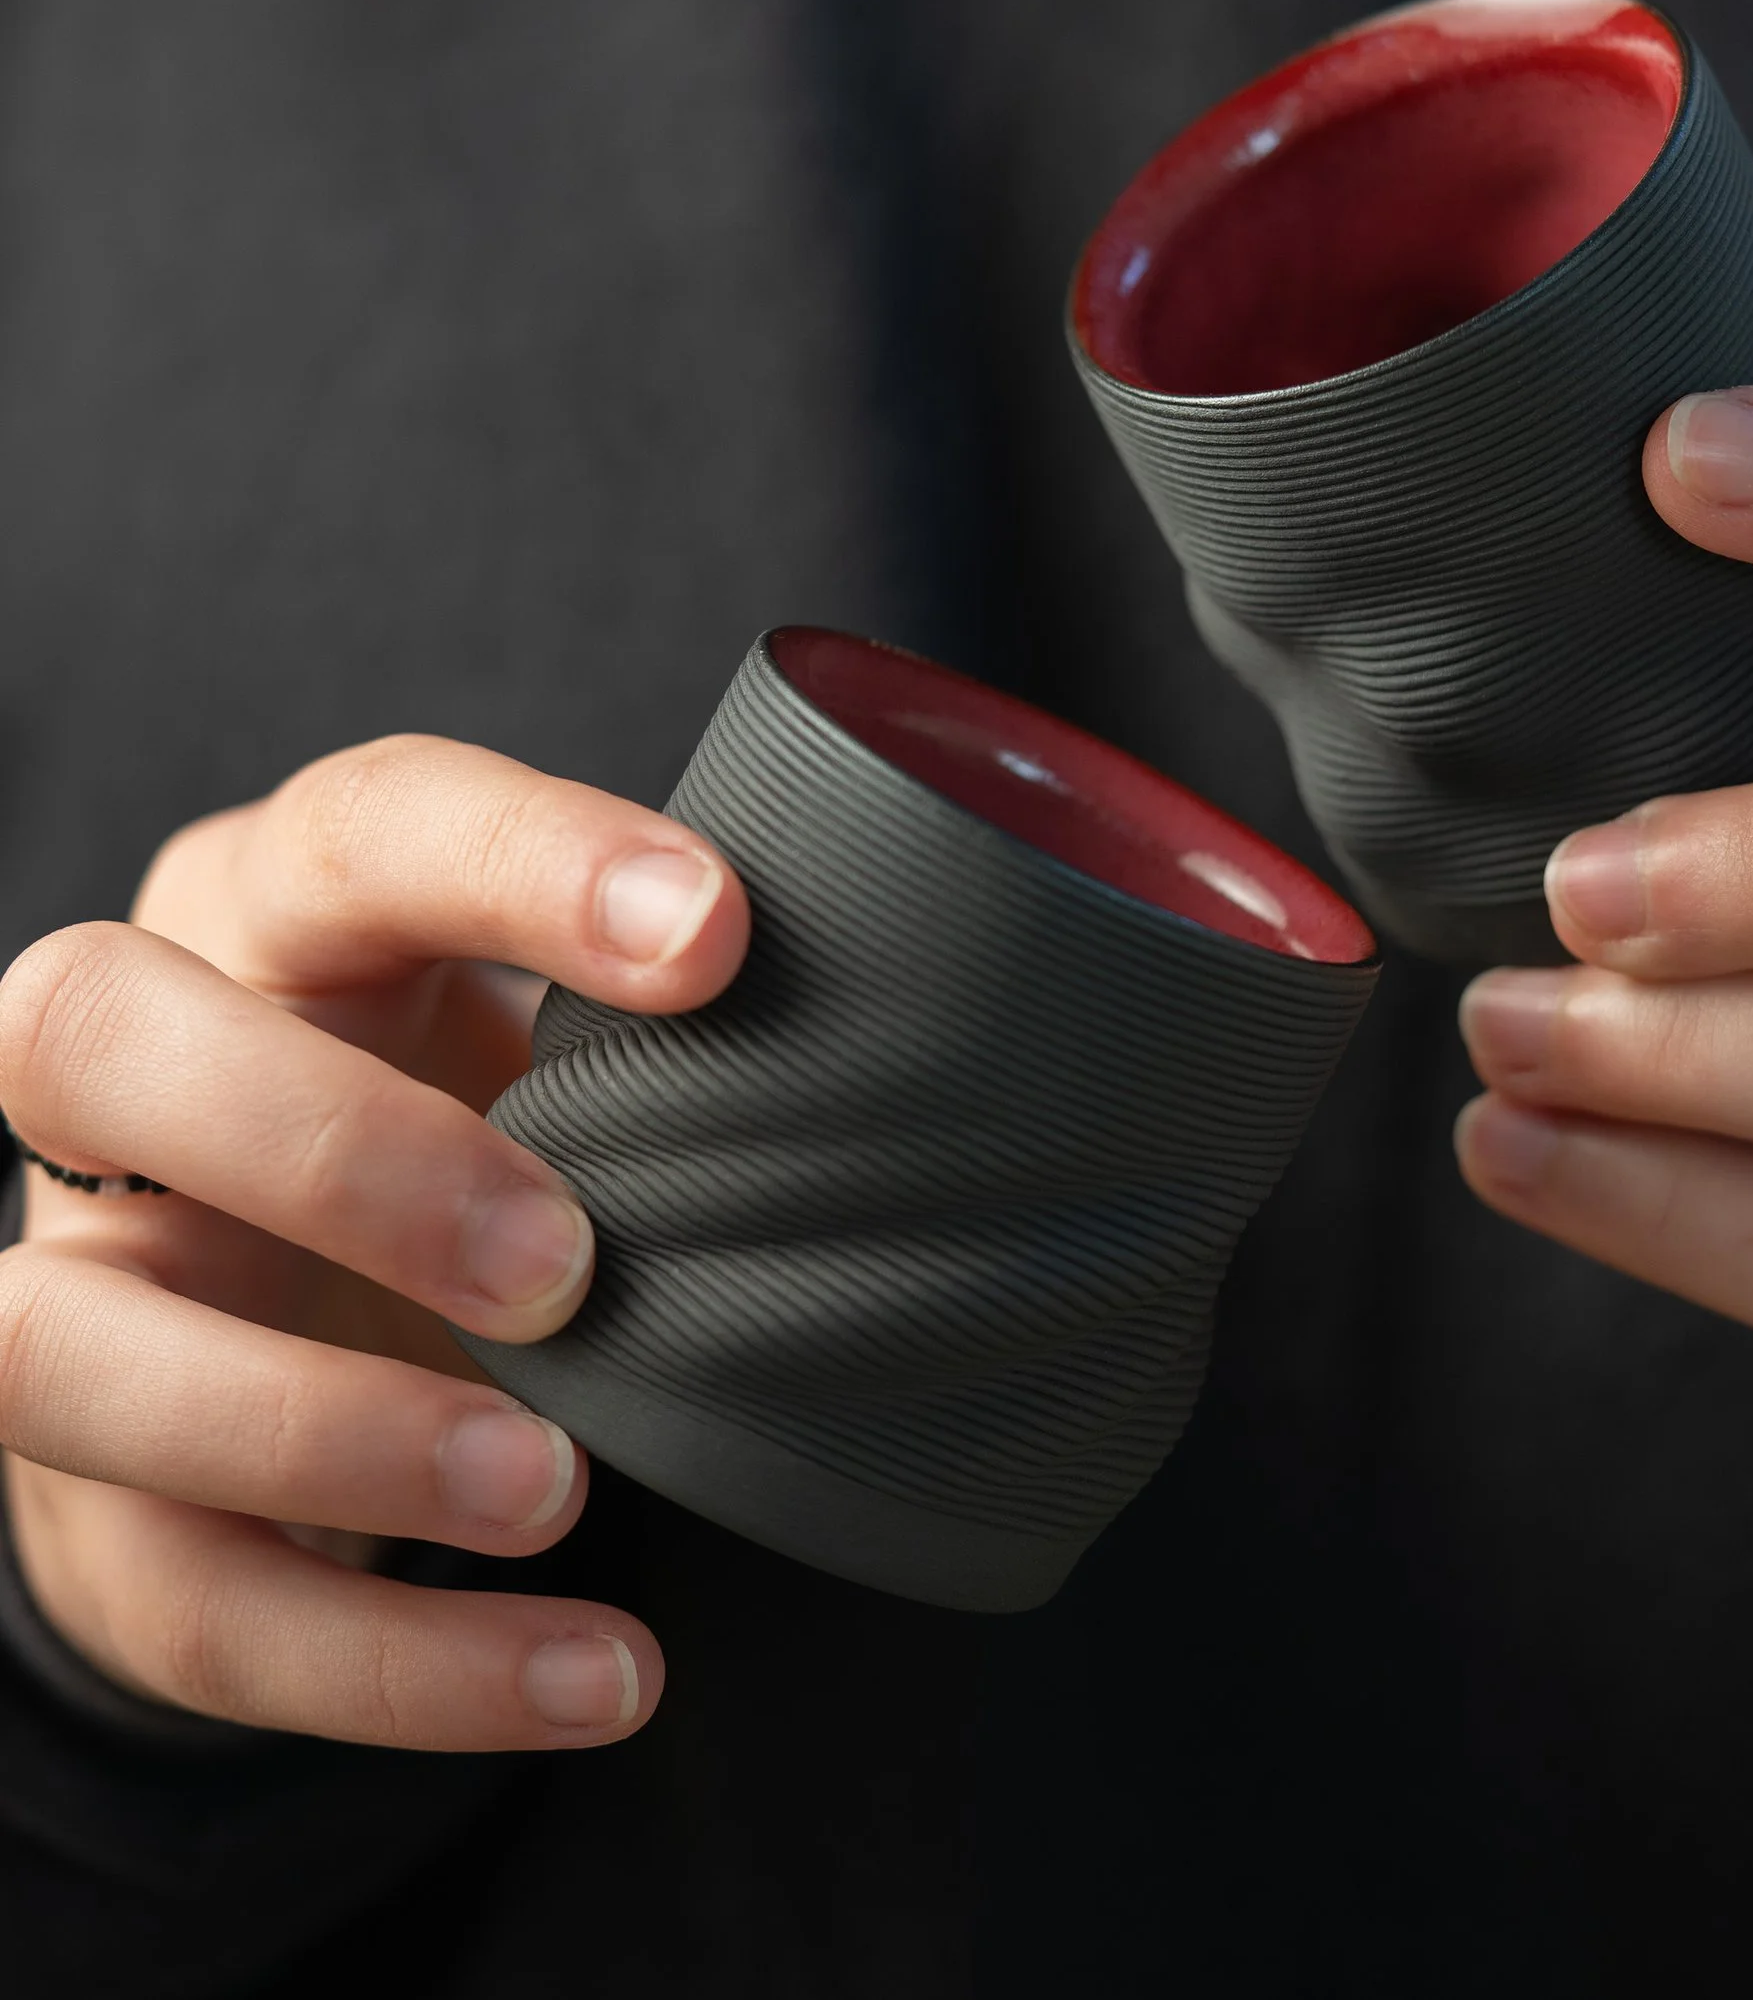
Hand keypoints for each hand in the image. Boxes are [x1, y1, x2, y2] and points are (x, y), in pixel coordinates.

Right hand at [0, 737, 748, 1744]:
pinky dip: (394, 1666)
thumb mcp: (562, 1039)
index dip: (522, 861)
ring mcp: (69, 1288)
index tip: (716, 933)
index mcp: (281, 909)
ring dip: (319, 1432)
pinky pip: (185, 1601)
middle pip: (92, 1033)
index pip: (363, 824)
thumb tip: (918, 1053)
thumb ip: (675, 1033)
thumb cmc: (486, 1113)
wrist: (303, 1303)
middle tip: (571, 1267)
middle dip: (338, 1152)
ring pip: (61, 1350)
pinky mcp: (84, 1507)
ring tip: (558, 1489)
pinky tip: (598, 1677)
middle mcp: (119, 1071)